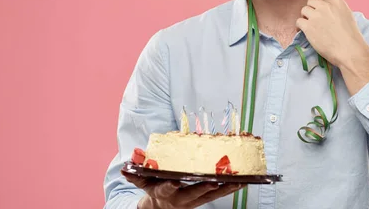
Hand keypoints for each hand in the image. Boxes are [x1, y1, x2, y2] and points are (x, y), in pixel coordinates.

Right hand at [124, 173, 244, 208]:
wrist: (161, 208)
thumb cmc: (153, 189)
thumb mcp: (142, 181)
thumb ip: (134, 173)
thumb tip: (125, 164)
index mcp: (163, 191)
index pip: (166, 188)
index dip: (170, 185)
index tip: (174, 181)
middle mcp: (180, 198)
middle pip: (193, 193)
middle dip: (204, 188)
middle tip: (214, 182)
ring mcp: (194, 200)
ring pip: (211, 195)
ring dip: (225, 188)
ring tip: (239, 180)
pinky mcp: (204, 199)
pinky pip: (219, 194)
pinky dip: (230, 188)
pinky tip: (243, 182)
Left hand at [296, 0, 366, 66]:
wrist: (349, 51)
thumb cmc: (351, 37)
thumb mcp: (347, 15)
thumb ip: (335, 9)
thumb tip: (326, 8)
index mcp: (337, 2)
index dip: (320, 2)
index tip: (320, 9)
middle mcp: (325, 6)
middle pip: (311, 0)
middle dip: (312, 8)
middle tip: (315, 18)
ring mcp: (316, 16)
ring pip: (303, 9)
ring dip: (306, 17)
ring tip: (311, 25)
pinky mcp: (308, 27)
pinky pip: (299, 21)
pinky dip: (300, 26)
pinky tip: (306, 31)